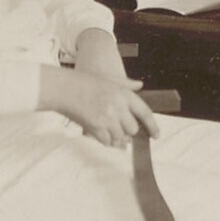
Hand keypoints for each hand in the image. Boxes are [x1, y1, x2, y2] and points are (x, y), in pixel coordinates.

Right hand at [40, 64, 160, 147]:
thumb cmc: (84, 82)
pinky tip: (99, 134)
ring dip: (116, 139)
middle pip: (133, 129)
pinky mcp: (96, 127)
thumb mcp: (108, 79)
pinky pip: (107, 141)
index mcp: (124, 94)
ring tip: (107, 132)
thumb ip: (126, 84)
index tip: (156, 136)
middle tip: (118, 129)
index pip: (145, 113)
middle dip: (127, 132)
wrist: (64, 88)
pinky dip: (105, 141)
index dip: (153, 126)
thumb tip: (140, 85)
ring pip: (120, 138)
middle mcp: (119, 107)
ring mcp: (108, 118)